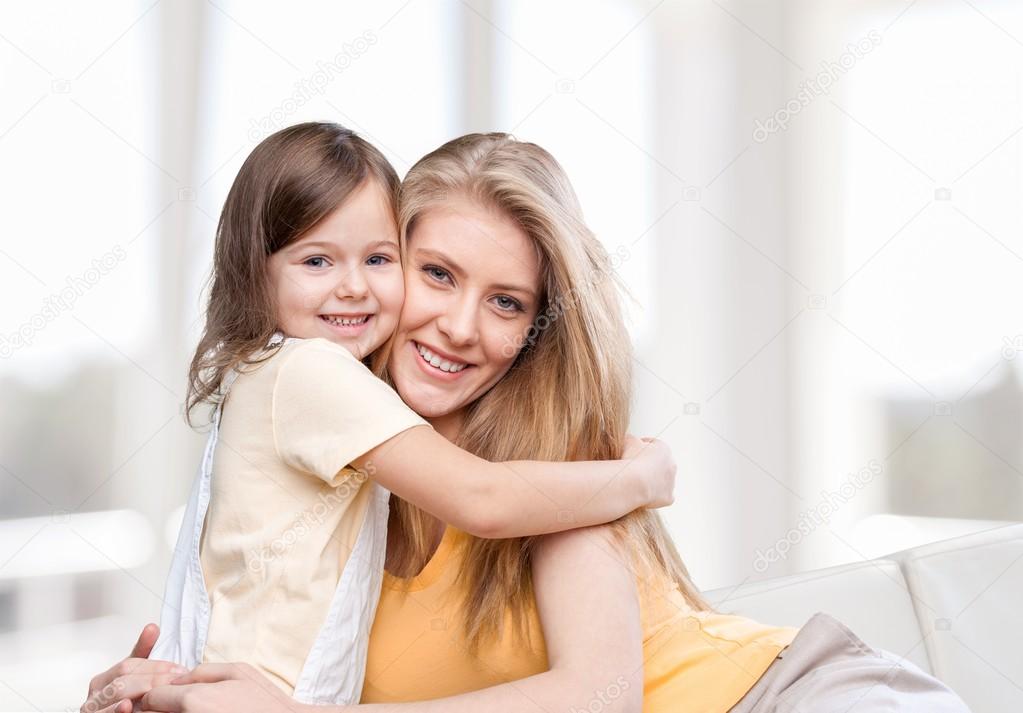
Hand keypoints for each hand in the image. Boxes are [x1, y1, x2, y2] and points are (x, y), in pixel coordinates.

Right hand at [80, 623, 186, 712]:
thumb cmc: (126, 701)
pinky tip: (127, 706)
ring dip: (142, 694)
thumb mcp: (134, 676)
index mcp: (103, 680)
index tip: (178, 670)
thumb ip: (141, 654)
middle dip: (153, 680)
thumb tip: (152, 627)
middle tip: (175, 681)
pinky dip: (117, 709)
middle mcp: (95, 695)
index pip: (129, 666)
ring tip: (161, 692)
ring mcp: (93, 710)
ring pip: (117, 695)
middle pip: (124, 681)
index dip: (156, 666)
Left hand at [138, 663, 300, 712]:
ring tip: (185, 710)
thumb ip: (202, 671)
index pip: (151, 696)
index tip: (166, 693)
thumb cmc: (264, 703)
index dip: (156, 692)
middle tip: (166, 704)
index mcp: (192, 699)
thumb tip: (178, 678)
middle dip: (154, 708)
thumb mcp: (238, 671)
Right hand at [622, 435, 675, 507]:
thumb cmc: (630, 460)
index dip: (641, 448)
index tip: (632, 452)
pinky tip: (642, 495)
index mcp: (664, 449)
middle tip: (634, 469)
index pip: (653, 446)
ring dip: (653, 481)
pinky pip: (662, 497)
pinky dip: (654, 497)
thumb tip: (629, 440)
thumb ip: (630, 438)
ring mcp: (671, 482)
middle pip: (660, 464)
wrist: (634, 482)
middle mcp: (672, 465)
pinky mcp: (668, 498)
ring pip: (662, 481)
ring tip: (637, 484)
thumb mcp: (627, 441)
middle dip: (649, 466)